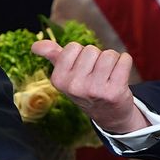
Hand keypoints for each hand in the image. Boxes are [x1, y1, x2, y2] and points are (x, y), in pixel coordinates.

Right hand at [31, 40, 145, 132]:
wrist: (108, 114)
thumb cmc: (86, 87)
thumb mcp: (66, 74)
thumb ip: (52, 56)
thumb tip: (34, 45)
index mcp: (59, 80)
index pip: (73, 47)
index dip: (80, 55)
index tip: (82, 70)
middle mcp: (75, 86)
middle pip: (91, 50)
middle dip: (97, 58)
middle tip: (97, 76)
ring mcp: (95, 90)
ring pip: (109, 54)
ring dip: (112, 61)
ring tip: (108, 76)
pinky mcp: (115, 92)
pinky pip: (124, 59)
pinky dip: (125, 63)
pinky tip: (120, 77)